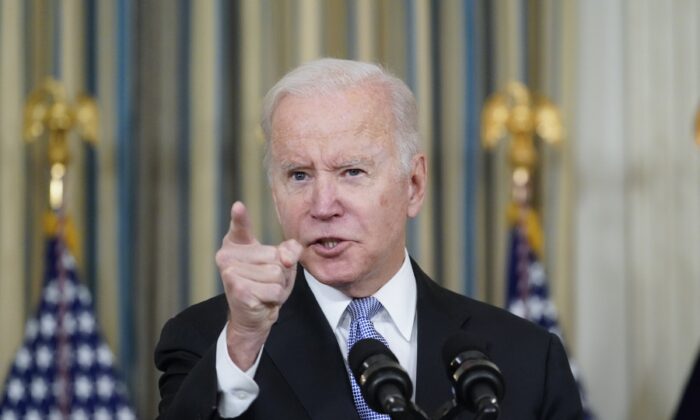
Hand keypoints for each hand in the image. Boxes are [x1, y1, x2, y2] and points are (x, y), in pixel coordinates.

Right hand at [215, 201, 302, 369]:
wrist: (254, 316)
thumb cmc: (265, 284)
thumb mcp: (282, 262)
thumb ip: (288, 251)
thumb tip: (285, 256)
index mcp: (235, 244)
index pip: (240, 227)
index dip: (240, 217)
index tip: (238, 206)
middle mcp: (227, 256)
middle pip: (275, 255)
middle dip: (280, 272)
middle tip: (267, 282)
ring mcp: (231, 272)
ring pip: (276, 273)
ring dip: (278, 286)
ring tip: (265, 290)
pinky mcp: (238, 289)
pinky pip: (274, 289)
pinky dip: (275, 297)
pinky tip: (262, 300)